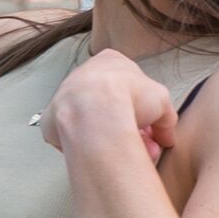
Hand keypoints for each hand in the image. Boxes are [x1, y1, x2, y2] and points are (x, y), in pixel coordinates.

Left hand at [42, 46, 176, 169]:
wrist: (94, 112)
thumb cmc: (129, 96)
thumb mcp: (162, 101)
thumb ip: (166, 118)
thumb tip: (167, 137)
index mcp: (109, 60)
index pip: (129, 85)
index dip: (143, 109)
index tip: (150, 128)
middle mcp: (84, 75)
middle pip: (109, 105)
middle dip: (129, 128)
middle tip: (143, 147)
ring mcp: (64, 96)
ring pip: (91, 122)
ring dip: (110, 139)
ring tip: (127, 156)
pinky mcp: (51, 120)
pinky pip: (71, 135)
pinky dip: (87, 147)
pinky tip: (101, 156)